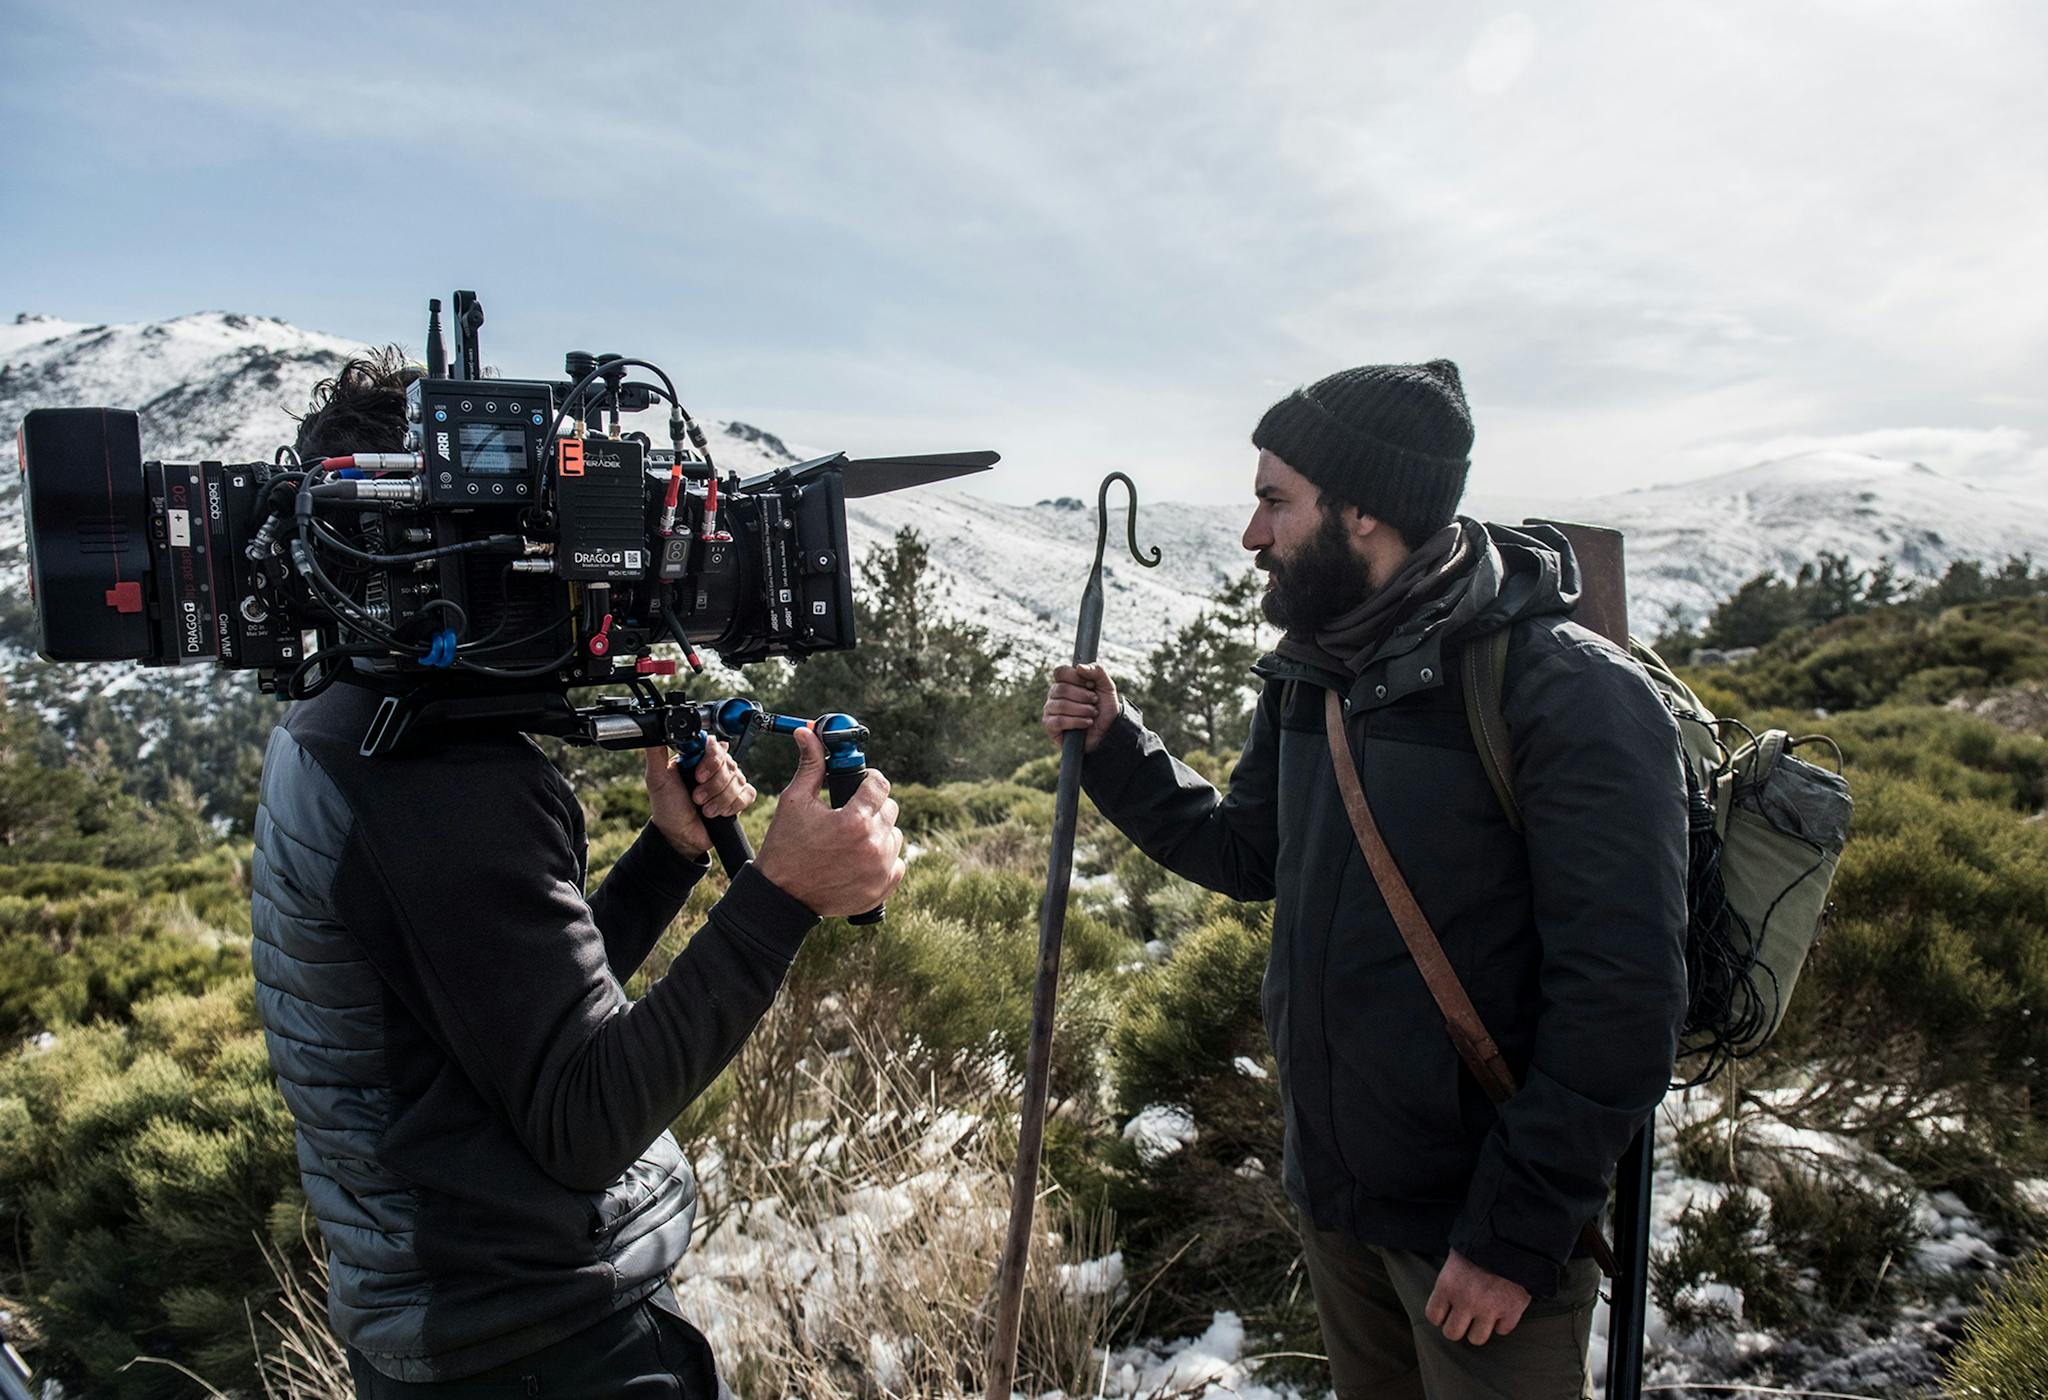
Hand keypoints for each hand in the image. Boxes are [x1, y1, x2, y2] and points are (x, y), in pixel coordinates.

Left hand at [646, 737, 755, 859]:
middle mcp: (716, 766)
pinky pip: (747, 794)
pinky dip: (733, 805)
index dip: (710, 760)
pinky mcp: (739, 797)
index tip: (697, 776)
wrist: (679, 836)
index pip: (714, 745)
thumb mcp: (657, 778)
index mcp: (698, 757)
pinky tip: (719, 812)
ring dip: (719, 799)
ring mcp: (729, 781)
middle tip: (696, 798)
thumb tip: (654, 730)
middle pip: (728, 764)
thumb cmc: (668, 807)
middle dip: (712, 786)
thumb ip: (656, 753)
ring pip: (738, 781)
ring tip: (705, 809)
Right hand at [752, 725, 905, 917]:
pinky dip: (883, 859)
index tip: (860, 785)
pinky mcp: (883, 888)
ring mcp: (881, 869)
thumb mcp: (795, 802)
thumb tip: (807, 734)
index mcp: (855, 820)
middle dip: (872, 807)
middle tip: (849, 814)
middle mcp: (873, 845)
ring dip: (878, 833)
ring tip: (852, 839)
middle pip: (890, 809)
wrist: (782, 896)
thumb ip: (811, 766)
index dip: (869, 780)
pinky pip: (897, 863)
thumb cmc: (786, 846)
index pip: (880, 784)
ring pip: (894, 835)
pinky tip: (860, 858)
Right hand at [1042, 664, 1119, 752]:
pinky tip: (1087, 722)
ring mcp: (1050, 710)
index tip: (1091, 685)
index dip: (1076, 677)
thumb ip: (1097, 671)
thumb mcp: (1106, 686)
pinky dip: (1077, 721)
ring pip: (1061, 705)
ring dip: (1082, 710)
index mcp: (1065, 682)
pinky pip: (1059, 720)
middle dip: (1083, 696)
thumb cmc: (1104, 707)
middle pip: (1061, 689)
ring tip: (1093, 713)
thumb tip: (1079, 667)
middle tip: (1094, 700)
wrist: (1108, 730)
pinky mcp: (1050, 726)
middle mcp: (1054, 695)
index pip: (1060, 672)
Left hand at [1424, 1249, 1530, 1345]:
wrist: (1515, 1237)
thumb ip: (1450, 1278)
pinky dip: (1503, 1322)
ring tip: (1482, 1317)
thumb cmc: (1482, 1242)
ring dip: (1479, 1329)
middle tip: (1464, 1318)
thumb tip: (1447, 1295)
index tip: (1446, 1311)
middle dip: (1457, 1327)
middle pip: (1452, 1334)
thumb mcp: (1457, 1255)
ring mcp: (1490, 1309)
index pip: (1433, 1316)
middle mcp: (1466, 1301)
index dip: (1440, 1315)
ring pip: (1477, 1339)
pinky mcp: (1512, 1311)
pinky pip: (1503, 1330)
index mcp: (1448, 1284)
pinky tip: (1502, 1310)